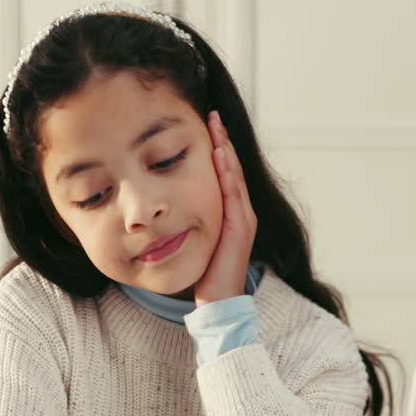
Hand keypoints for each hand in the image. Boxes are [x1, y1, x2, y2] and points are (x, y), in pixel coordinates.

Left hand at [194, 110, 257, 306]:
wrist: (218, 301)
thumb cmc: (206, 272)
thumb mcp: (198, 236)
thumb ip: (193, 217)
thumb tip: (172, 201)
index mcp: (233, 211)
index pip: (226, 171)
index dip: (219, 146)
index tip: (207, 123)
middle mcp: (242, 211)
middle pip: (233, 167)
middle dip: (223, 140)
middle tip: (213, 115)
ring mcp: (243, 219)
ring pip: (235, 176)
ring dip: (226, 150)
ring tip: (216, 127)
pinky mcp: (239, 229)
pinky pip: (234, 195)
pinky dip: (228, 174)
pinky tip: (220, 156)